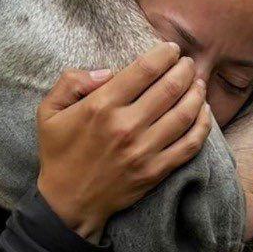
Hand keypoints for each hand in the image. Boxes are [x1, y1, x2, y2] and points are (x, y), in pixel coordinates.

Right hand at [36, 41, 212, 239]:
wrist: (68, 202)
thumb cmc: (59, 153)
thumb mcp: (49, 111)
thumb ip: (71, 82)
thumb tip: (106, 71)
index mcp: (101, 106)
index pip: (144, 70)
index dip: (164, 54)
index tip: (171, 48)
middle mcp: (126, 126)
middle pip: (170, 88)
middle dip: (184, 69)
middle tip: (188, 62)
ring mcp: (144, 150)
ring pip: (184, 113)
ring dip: (197, 93)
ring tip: (199, 82)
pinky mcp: (156, 171)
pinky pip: (189, 144)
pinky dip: (202, 125)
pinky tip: (204, 111)